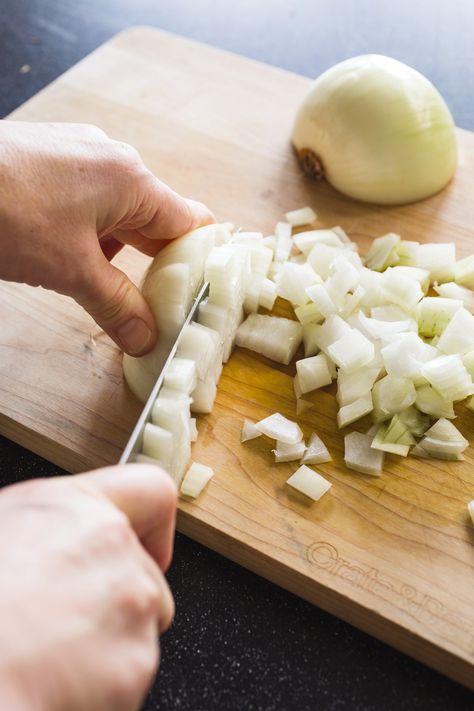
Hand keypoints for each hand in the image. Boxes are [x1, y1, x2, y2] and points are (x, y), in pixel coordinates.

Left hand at [0, 120, 213, 354]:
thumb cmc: (5, 210)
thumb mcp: (70, 270)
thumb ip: (116, 305)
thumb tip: (146, 338)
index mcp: (132, 179)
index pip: (192, 222)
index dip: (202, 260)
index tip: (202, 294)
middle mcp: (113, 160)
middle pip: (157, 218)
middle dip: (160, 263)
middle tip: (163, 305)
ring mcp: (80, 156)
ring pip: (120, 212)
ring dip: (123, 252)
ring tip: (117, 292)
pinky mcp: (51, 161)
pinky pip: (90, 201)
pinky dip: (93, 234)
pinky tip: (77, 261)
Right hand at [0, 464, 176, 710]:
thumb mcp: (2, 527)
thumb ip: (51, 525)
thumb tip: (55, 536)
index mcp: (78, 505)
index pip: (153, 489)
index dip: (152, 524)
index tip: (144, 544)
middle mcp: (115, 545)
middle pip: (147, 572)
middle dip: (118, 597)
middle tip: (68, 616)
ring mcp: (133, 602)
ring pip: (143, 621)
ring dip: (112, 637)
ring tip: (55, 647)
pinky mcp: (138, 659)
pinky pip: (132, 667)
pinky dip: (106, 678)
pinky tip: (60, 674)